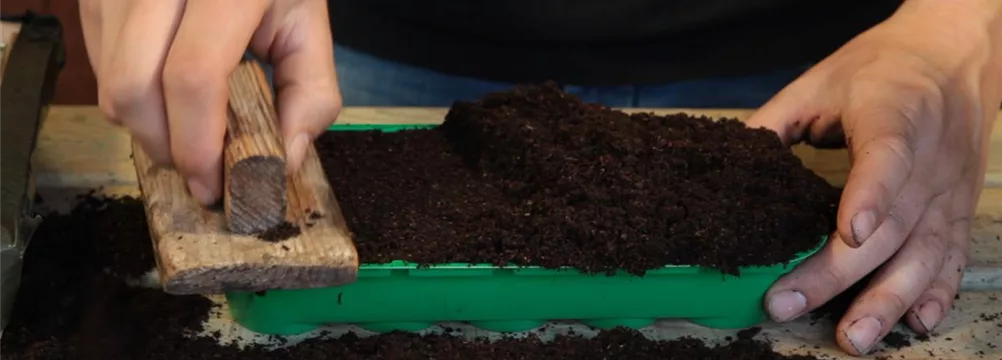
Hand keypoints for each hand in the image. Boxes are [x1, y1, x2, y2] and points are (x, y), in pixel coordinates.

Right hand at [80, 0, 341, 204]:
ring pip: (108, 81)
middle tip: (198, 170)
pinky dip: (131, 98)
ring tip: (187, 130)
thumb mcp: (308, 24)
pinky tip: (166, 92)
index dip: (197, 144)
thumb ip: (311, 93)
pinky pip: (98, 65)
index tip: (213, 184)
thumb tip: (282, 160)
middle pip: (133, 86)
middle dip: (163, 146)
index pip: (192, 76)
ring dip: (145, 127)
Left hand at [747, 1, 1001, 355]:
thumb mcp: (820, 81)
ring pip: (923, 252)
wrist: (954, 53)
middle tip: (787, 304)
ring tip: (854, 336)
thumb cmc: (880, 68)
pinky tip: (917, 323)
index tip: (848, 232)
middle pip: (889, 225)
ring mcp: (948, 189)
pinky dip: (937, 292)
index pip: (887, 156)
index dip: (869, 195)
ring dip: (888, 300)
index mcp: (895, 114)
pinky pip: (952, 256)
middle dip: (837, 273)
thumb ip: (775, 121)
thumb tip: (727, 163)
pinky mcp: (959, 208)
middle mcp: (930, 158)